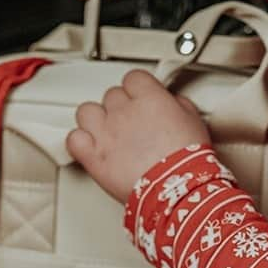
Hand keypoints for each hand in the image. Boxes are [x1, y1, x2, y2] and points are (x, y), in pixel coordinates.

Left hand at [66, 68, 209, 204]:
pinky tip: (90, 147)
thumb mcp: (194, 121)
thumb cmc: (187, 160)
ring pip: (86, 112)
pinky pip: (74, 139)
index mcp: (148, 99)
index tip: (142, 98)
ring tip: (106, 132)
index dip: (138, 89)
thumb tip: (172, 103)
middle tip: (131, 123)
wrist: (175, 189)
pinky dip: (79, 142)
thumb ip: (178, 105)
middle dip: (120, 107)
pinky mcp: (93, 157)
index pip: (133, 78)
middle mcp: (123, 112)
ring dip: (95, 119)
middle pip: (112, 95)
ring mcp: (105, 133)